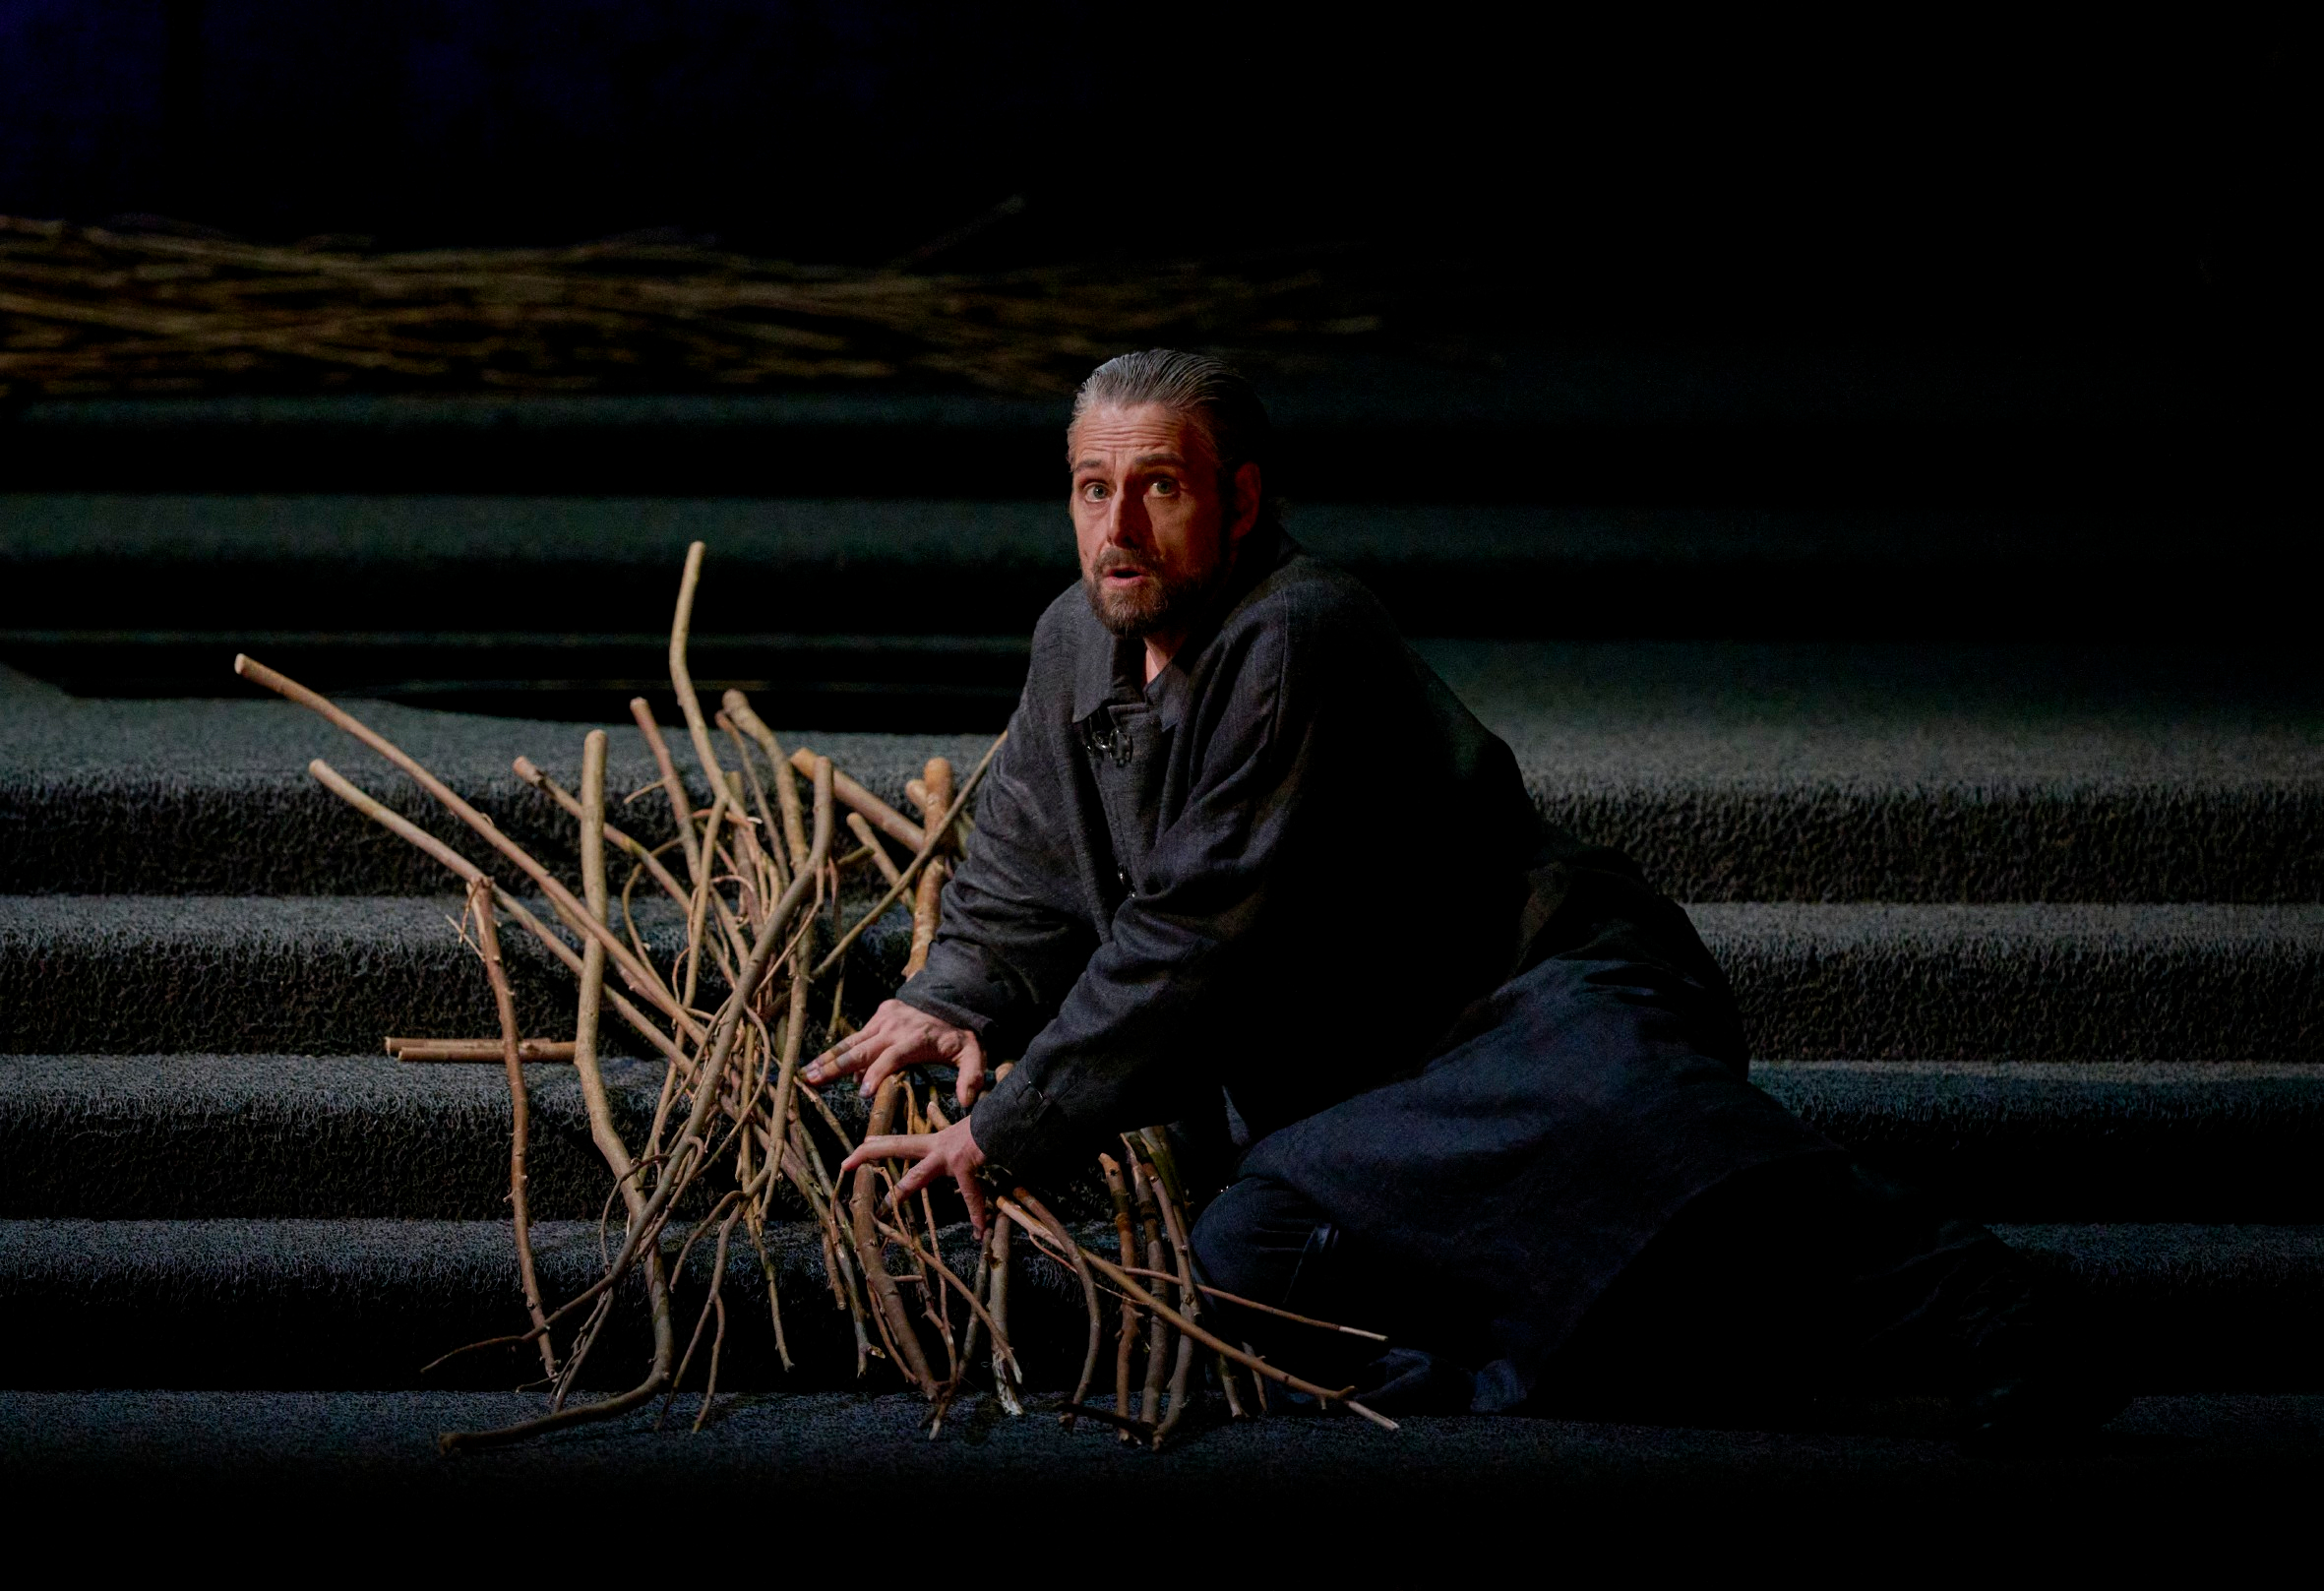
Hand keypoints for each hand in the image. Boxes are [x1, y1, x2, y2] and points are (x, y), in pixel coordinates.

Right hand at [804, 999, 988, 1109]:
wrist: (954, 995)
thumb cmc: (961, 1033)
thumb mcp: (974, 1054)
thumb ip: (971, 1076)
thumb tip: (968, 1101)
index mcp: (915, 1039)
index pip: (891, 1058)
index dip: (876, 1074)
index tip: (861, 1092)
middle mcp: (895, 1028)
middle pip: (861, 1050)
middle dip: (837, 1067)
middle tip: (814, 1081)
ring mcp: (885, 1019)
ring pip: (852, 1042)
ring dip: (829, 1058)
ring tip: (807, 1072)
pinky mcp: (881, 1013)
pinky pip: (859, 1035)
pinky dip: (842, 1051)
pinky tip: (825, 1066)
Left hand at [839, 1115, 989, 1235]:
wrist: (1008, 1120)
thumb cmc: (993, 1125)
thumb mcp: (972, 1133)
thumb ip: (961, 1140)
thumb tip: (956, 1139)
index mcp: (939, 1141)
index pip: (902, 1141)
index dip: (878, 1144)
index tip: (856, 1148)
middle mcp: (939, 1146)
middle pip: (898, 1146)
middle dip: (871, 1153)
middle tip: (846, 1162)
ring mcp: (949, 1156)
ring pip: (918, 1175)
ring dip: (903, 1192)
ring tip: (886, 1207)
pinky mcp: (964, 1164)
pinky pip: (971, 1195)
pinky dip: (977, 1214)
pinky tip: (979, 1231)